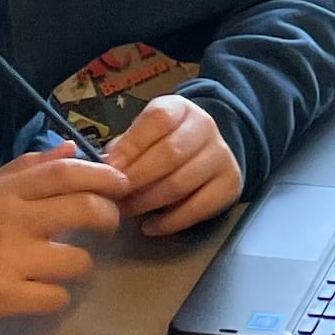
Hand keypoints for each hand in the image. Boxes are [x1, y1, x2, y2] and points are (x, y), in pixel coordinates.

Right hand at [0, 143, 129, 322]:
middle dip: (108, 215)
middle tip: (109, 222)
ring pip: (78, 261)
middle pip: (83, 209)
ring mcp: (7, 261)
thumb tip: (72, 146)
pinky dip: (57, 297)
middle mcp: (9, 221)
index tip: (122, 183)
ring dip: (82, 264)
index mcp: (5, 191)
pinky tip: (43, 290)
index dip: (101, 174)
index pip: (64, 172)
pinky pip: (57, 298)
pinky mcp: (4, 297)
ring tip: (66, 263)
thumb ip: (29, 167)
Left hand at [112, 94, 244, 235]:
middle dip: (137, 178)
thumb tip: (105, 169)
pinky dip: (169, 222)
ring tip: (127, 211)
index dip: (132, 145)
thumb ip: (125, 149)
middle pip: (171, 153)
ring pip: (182, 183)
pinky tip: (150, 226)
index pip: (158, 119)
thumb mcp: (143, 136)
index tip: (109, 168)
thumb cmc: (162, 146)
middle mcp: (206, 127)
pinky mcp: (230, 185)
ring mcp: (222, 156)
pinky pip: (197, 208)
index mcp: (180, 109)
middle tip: (115, 196)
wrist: (205, 155)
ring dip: (148, 202)